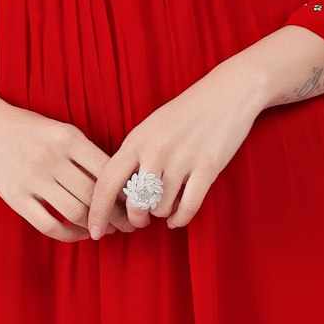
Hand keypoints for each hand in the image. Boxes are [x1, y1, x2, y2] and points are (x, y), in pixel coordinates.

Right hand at [0, 95, 142, 241]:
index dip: (125, 191)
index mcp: (68, 137)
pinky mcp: (15, 198)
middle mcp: (50, 158)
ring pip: (75, 212)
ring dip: (96, 226)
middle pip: (94, 195)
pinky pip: (49, 225)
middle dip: (117, 215)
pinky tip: (82, 233)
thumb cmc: (31, 129)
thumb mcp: (62, 131)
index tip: (137, 202)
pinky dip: (70, 235)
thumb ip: (87, 154)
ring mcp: (31, 179)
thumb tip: (122, 184)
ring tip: (109, 229)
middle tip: (130, 224)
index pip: (106, 170)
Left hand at [85, 63, 262, 238]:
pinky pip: (188, 207)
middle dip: (136, 219)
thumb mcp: (150, 128)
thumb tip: (117, 195)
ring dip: (162, 214)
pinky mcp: (208, 167)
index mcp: (136, 140)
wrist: (228, 91)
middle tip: (141, 219)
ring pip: (162, 208)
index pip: (107, 183)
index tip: (95, 232)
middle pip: (135, 203)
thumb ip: (133, 157)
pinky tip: (177, 219)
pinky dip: (180, 219)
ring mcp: (182, 159)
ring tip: (166, 205)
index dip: (98, 212)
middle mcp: (155, 150)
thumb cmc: (185, 113)